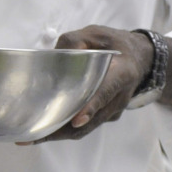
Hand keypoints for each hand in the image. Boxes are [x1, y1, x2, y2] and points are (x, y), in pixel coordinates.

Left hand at [29, 25, 153, 142]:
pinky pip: (87, 126)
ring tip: (31, 137)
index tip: (77, 120)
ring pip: (87, 127)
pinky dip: (66, 129)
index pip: (105, 92)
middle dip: (62, 130)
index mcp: (122, 73)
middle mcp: (120, 96)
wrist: (140, 57)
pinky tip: (43, 129)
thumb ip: (75, 41)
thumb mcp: (96, 34)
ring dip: (60, 134)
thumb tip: (54, 55)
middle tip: (33, 136)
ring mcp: (114, 109)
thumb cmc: (115, 44)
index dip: (90, 107)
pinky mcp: (107, 115)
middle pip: (91, 120)